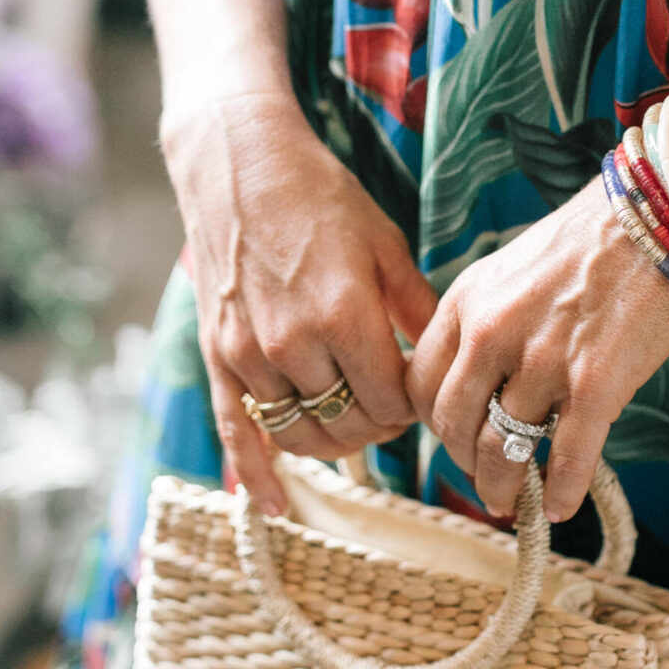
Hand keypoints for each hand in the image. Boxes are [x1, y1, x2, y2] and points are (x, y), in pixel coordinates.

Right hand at [163, 88, 437, 509]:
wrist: (238, 162)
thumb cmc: (321, 197)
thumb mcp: (386, 245)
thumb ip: (420, 311)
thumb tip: (451, 363)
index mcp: (344, 316)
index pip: (391, 402)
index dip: (413, 407)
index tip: (420, 393)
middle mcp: (292, 344)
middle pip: (349, 425)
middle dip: (379, 424)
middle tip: (392, 405)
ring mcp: (248, 355)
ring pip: (301, 436)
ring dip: (335, 441)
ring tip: (353, 422)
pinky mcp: (217, 356)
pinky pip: (237, 432)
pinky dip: (256, 475)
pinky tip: (275, 506)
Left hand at [407, 180, 668, 522]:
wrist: (662, 214)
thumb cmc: (592, 239)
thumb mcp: (512, 267)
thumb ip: (486, 318)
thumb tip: (477, 377)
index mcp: (466, 301)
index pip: (420, 384)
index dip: (432, 422)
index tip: (452, 436)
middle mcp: (493, 334)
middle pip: (453, 426)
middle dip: (463, 463)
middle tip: (482, 477)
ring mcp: (543, 362)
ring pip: (501, 451)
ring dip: (502, 488)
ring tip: (511, 502)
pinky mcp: (596, 385)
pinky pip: (566, 459)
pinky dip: (560, 493)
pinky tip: (559, 507)